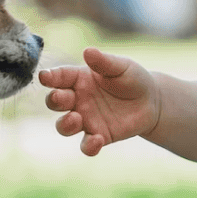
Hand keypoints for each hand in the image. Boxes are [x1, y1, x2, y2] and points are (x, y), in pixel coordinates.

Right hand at [38, 47, 160, 155]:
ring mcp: (86, 119)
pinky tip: (97, 140)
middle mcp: (77, 99)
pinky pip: (86, 145)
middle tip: (60, 98)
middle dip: (54, 100)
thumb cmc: (132, 78)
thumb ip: (104, 62)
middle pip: (55, 102)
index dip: (50, 77)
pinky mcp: (99, 136)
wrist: (151, 101)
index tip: (44, 77)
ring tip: (76, 119)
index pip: (59, 77)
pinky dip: (88, 146)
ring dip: (65, 124)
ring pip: (64, 126)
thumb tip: (88, 51)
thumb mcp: (121, 66)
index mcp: (78, 79)